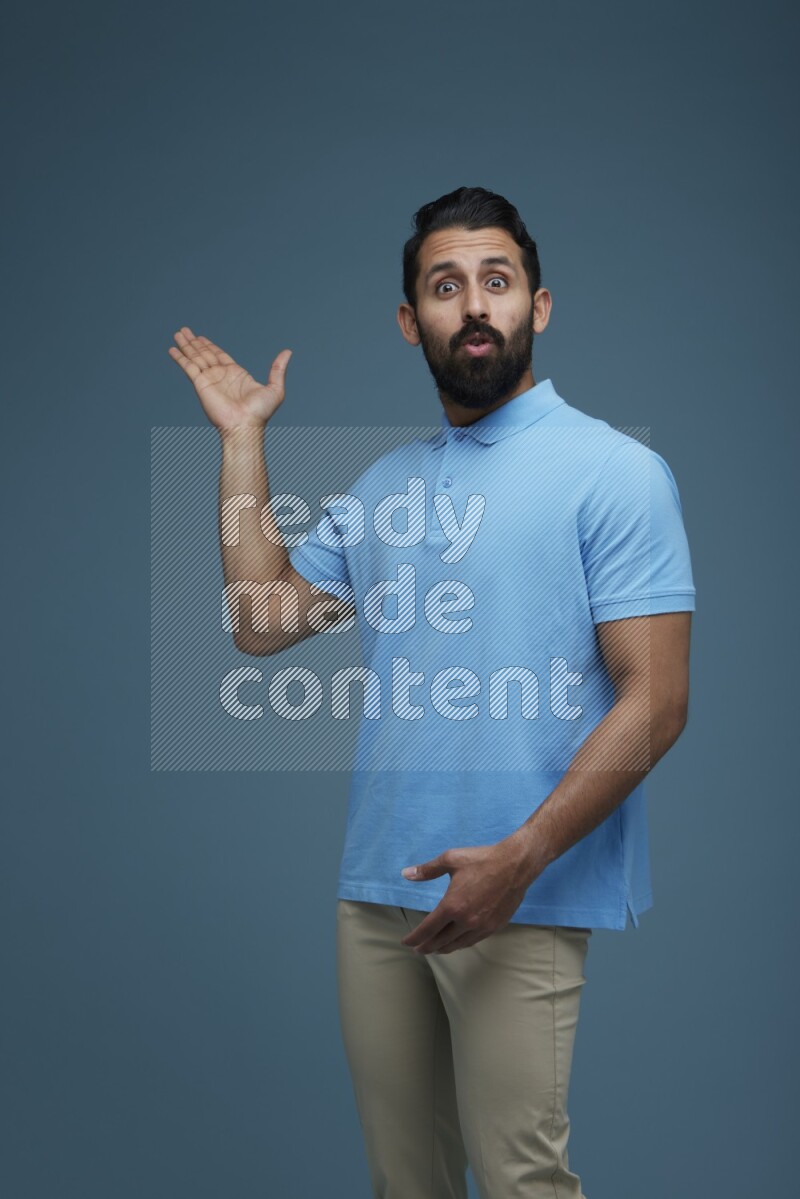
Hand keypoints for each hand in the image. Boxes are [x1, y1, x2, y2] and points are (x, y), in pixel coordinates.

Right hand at [168, 325, 291, 432]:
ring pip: (195, 357)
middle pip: (205, 353)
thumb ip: (278, 369)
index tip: (200, 337)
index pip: (220, 355)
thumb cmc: (260, 413)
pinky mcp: (200, 384)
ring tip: (178, 333)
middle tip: (184, 330)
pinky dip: (180, 358)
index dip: (210, 345)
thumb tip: (288, 352)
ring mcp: (210, 380)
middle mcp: (221, 376)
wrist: (245, 426)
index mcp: (236, 375)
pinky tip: (173, 350)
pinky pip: (188, 367)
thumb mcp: (274, 388)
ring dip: (186, 346)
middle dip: (194, 342)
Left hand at [398, 833, 537, 954]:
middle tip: (418, 949)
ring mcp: (481, 926)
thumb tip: (405, 873)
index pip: (428, 929)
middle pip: (440, 941)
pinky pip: (473, 941)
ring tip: (434, 949)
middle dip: (426, 946)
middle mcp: (466, 921)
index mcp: (452, 906)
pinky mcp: (495, 927)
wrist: (515, 865)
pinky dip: (461, 944)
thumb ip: (427, 870)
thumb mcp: (451, 859)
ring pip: (457, 944)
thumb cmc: (482, 860)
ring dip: (443, 949)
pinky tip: (457, 942)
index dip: (414, 938)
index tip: (406, 942)